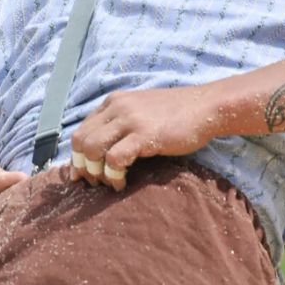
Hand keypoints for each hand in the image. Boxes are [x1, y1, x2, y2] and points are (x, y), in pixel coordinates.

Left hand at [70, 86, 220, 190]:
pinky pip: (114, 159)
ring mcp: (129, 119)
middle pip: (80, 140)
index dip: (77, 155)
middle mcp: (117, 107)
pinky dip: (113, 176)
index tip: (81, 174)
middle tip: (95, 182)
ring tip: (109, 183)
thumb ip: (122, 123)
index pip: (81, 129)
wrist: (207, 106)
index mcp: (114, 101)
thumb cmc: (179, 113)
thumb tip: (103, 150)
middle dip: (82, 166)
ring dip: (95, 172)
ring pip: (91, 149)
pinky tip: (122, 183)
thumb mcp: (143, 111)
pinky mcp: (144, 134)